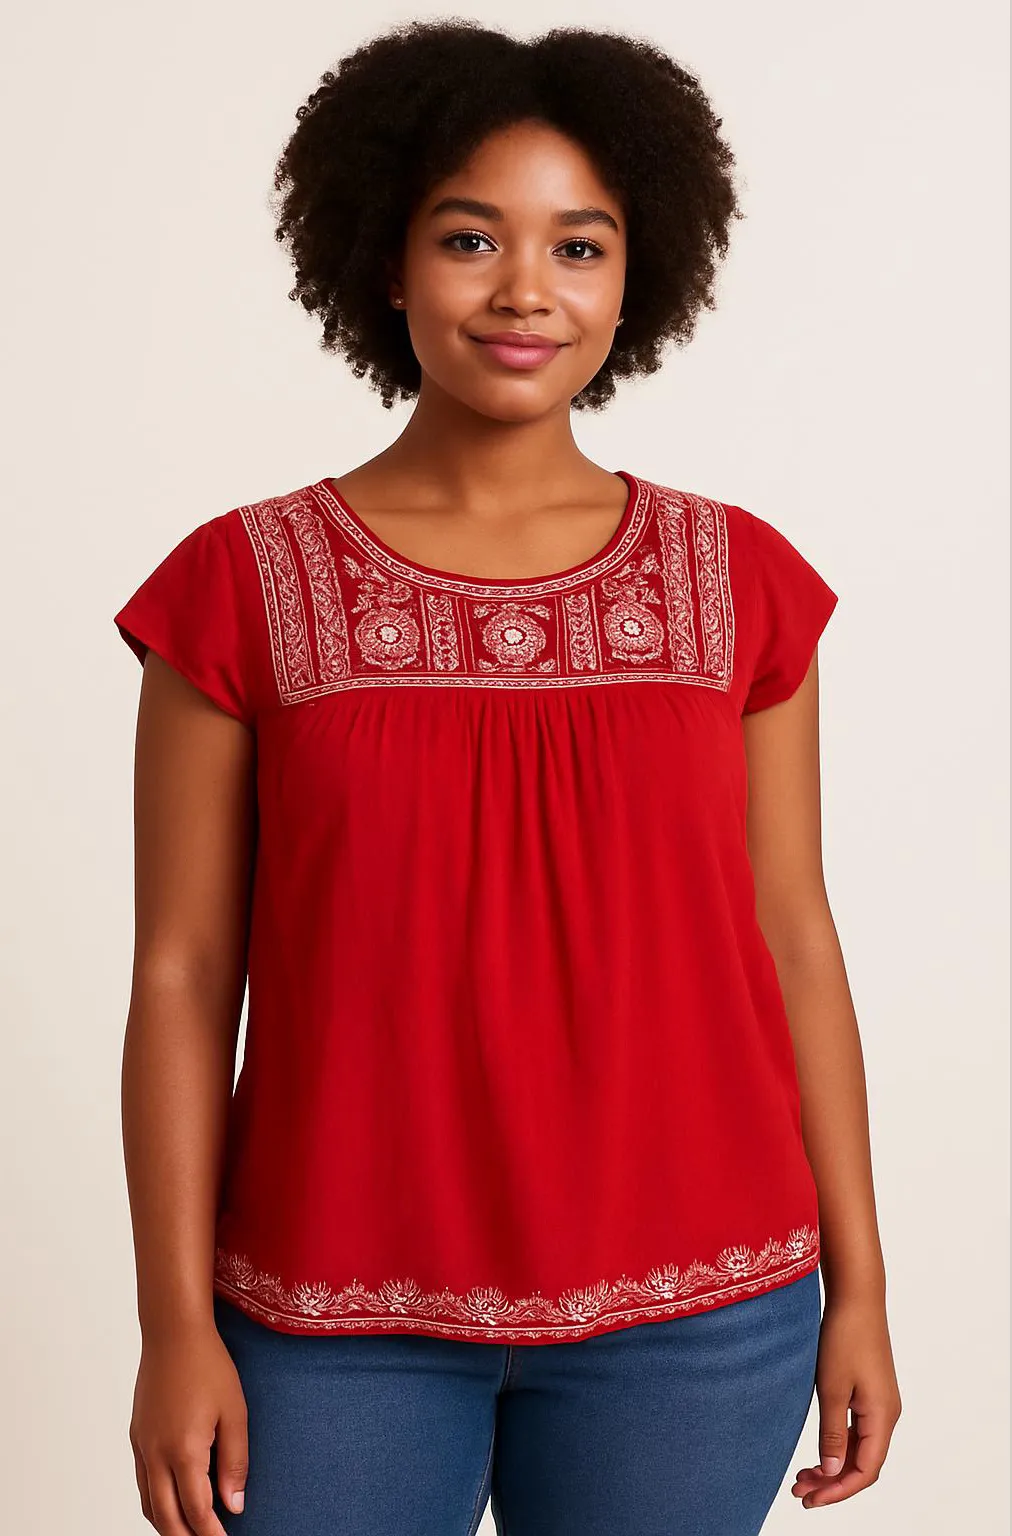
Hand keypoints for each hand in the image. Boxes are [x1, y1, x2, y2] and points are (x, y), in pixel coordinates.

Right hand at [129, 1320, 248, 1531]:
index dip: (211, 1535)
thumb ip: (235, 1462)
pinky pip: (142, 1482)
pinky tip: (172, 1500)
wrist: (173, 1333)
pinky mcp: (136, 1436)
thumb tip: (234, 1505)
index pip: (196, 1511)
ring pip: (149, 1504)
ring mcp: (142, 1446)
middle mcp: (156, 1454)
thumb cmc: (208, 1366)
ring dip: (168, 1524)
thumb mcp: (234, 1412)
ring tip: (191, 1530)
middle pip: (166, 1518)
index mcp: (183, 1450)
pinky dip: (155, 1502)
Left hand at [792, 1291, 901, 1509]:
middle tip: (799, 1491)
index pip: (865, 1471)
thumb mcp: (831, 1388)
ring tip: (802, 1476)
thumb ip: (832, 1433)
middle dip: (832, 1482)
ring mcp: (880, 1403)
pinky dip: (838, 1445)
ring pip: (860, 1448)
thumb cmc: (844, 1337)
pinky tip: (819, 1450)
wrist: (857, 1297)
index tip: (810, 1499)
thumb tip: (832, 1473)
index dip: (838, 1491)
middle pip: (863, 1464)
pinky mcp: (871, 1392)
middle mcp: (887, 1414)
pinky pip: (858, 1431)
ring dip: (833, 1465)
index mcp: (882, 1417)